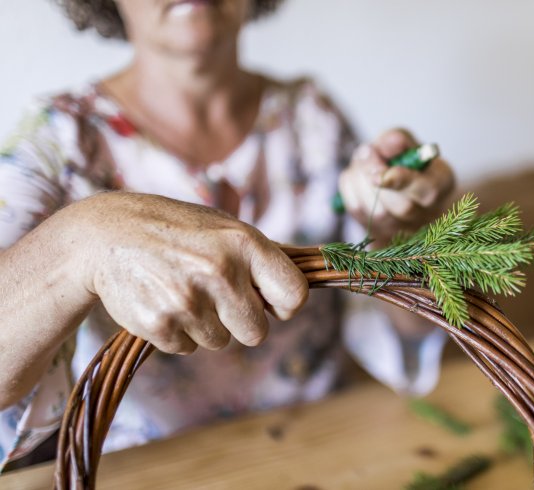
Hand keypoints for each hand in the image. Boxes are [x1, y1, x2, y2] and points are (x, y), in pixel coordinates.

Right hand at [77, 192, 307, 353]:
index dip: (285, 305)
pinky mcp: (159, 324)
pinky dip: (178, 332)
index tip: (271, 301)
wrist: (107, 234)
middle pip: (257, 333)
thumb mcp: (224, 228)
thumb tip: (302, 288)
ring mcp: (188, 301)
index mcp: (245, 244)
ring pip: (221, 342)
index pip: (295, 297)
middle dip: (242, 321)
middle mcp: (220, 272)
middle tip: (217, 296)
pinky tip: (163, 300)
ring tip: (184, 290)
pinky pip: (188, 348)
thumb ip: (261, 259)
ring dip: (207, 325)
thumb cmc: (178, 231)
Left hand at [338, 129, 454, 243]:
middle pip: (399, 207)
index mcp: (439, 185)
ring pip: (373, 210)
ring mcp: (400, 229)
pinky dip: (349, 185)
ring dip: (359, 178)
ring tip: (363, 159)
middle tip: (366, 150)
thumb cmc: (408, 164)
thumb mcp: (408, 145)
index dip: (402, 182)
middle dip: (374, 174)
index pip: (427, 191)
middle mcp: (424, 215)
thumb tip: (386, 143)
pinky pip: (355, 209)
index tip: (379, 174)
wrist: (401, 188)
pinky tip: (357, 175)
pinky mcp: (375, 232)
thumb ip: (398, 140)